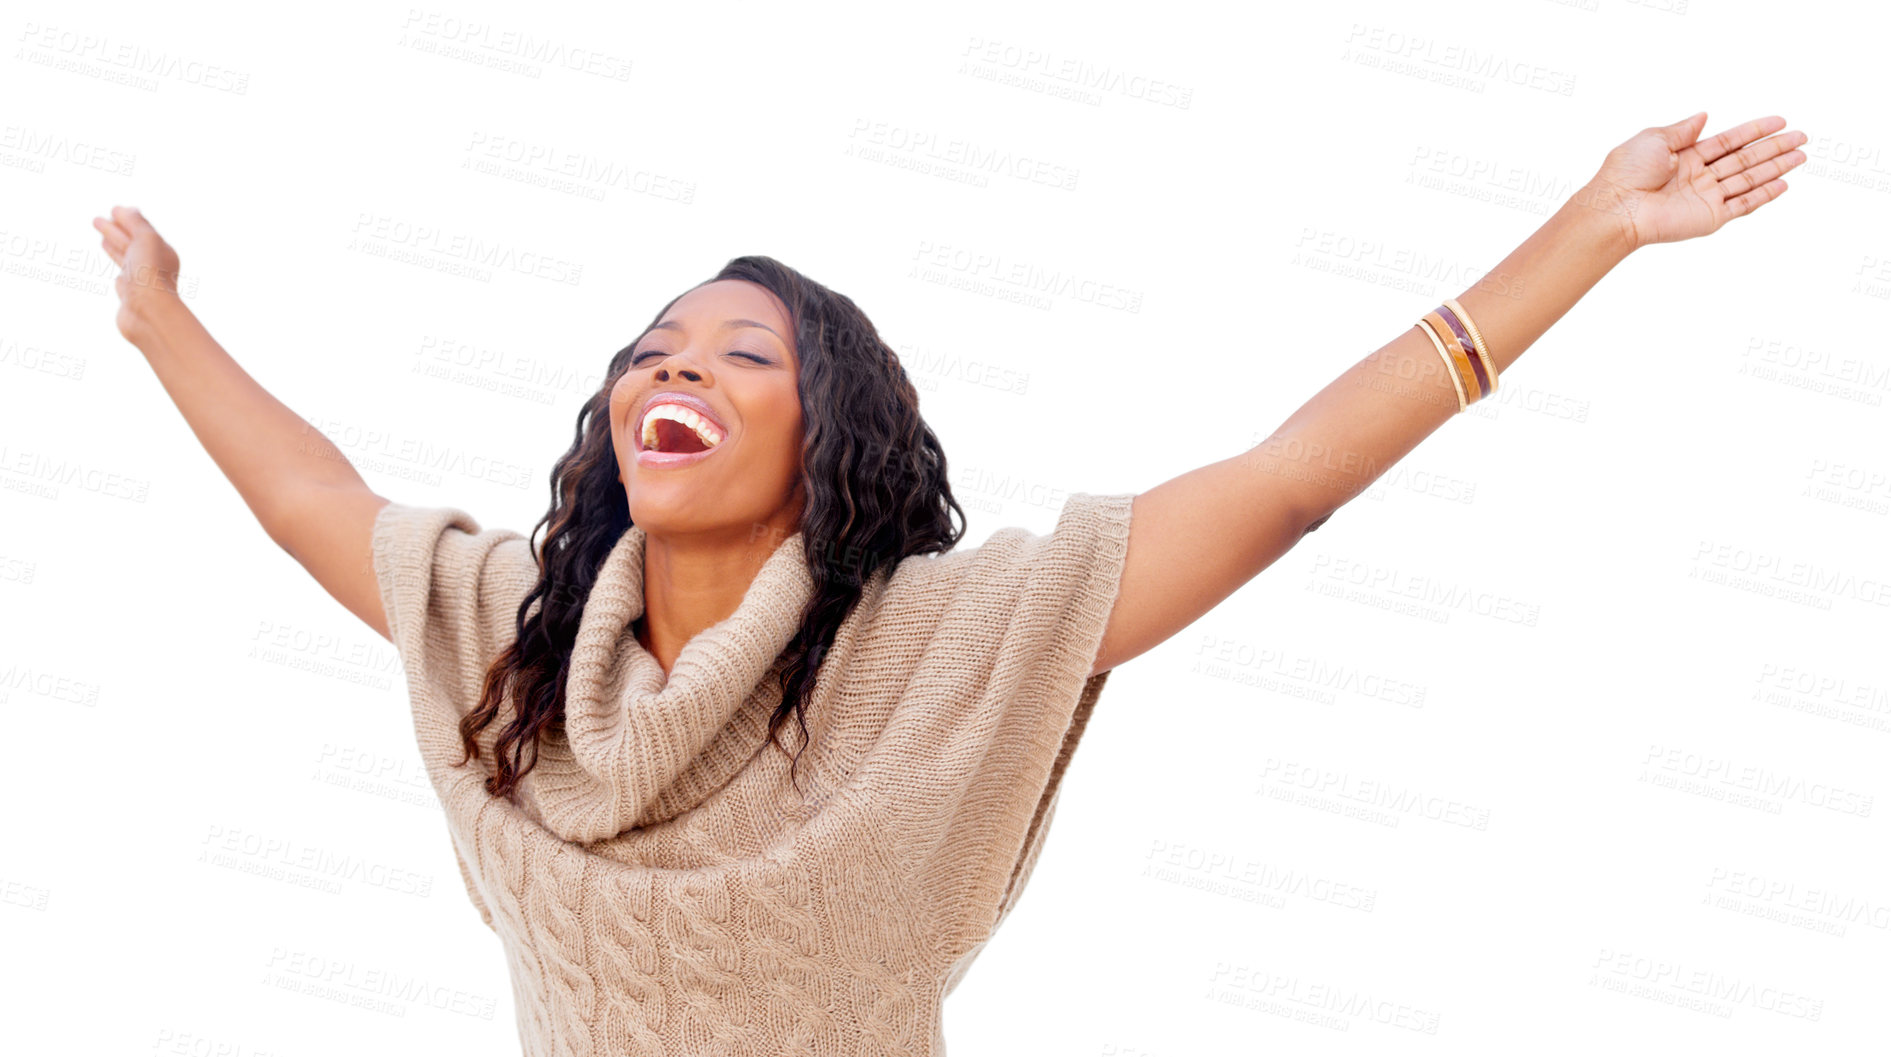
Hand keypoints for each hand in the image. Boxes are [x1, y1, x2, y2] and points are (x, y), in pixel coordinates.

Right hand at [92, 205, 183, 345]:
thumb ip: (137, 223)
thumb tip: (130, 209)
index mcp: (163, 251)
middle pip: (132, 242)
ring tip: (100, 233)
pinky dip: (115, 260)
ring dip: (114, 243)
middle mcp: (155, 265)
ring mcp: (141, 280)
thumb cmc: (149, 274)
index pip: (142, 230)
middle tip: (96, 219)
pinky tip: (112, 260)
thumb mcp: (145, 240)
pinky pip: (122, 272)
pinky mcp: (130, 294)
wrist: (148, 313)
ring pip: (126, 256)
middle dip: (116, 229)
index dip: (128, 219)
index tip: (114, 210)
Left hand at [1580, 113, 1804, 250]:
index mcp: (1686, 156)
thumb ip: (1682, 129)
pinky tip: (1783, 184)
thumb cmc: (1626, 172)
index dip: (1754, 130)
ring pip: (1750, 178)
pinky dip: (1764, 195)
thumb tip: (1704, 115)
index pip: (1729, 140)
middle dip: (1774, 147)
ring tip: (1801, 156)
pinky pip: (1744, 204)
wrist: (1616, 207)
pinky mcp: (1710, 217)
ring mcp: (1706, 197)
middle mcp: (1699, 176)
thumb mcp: (1653, 138)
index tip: (1779, 121)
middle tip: (1802, 137)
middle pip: (1746, 158)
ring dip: (1777, 167)